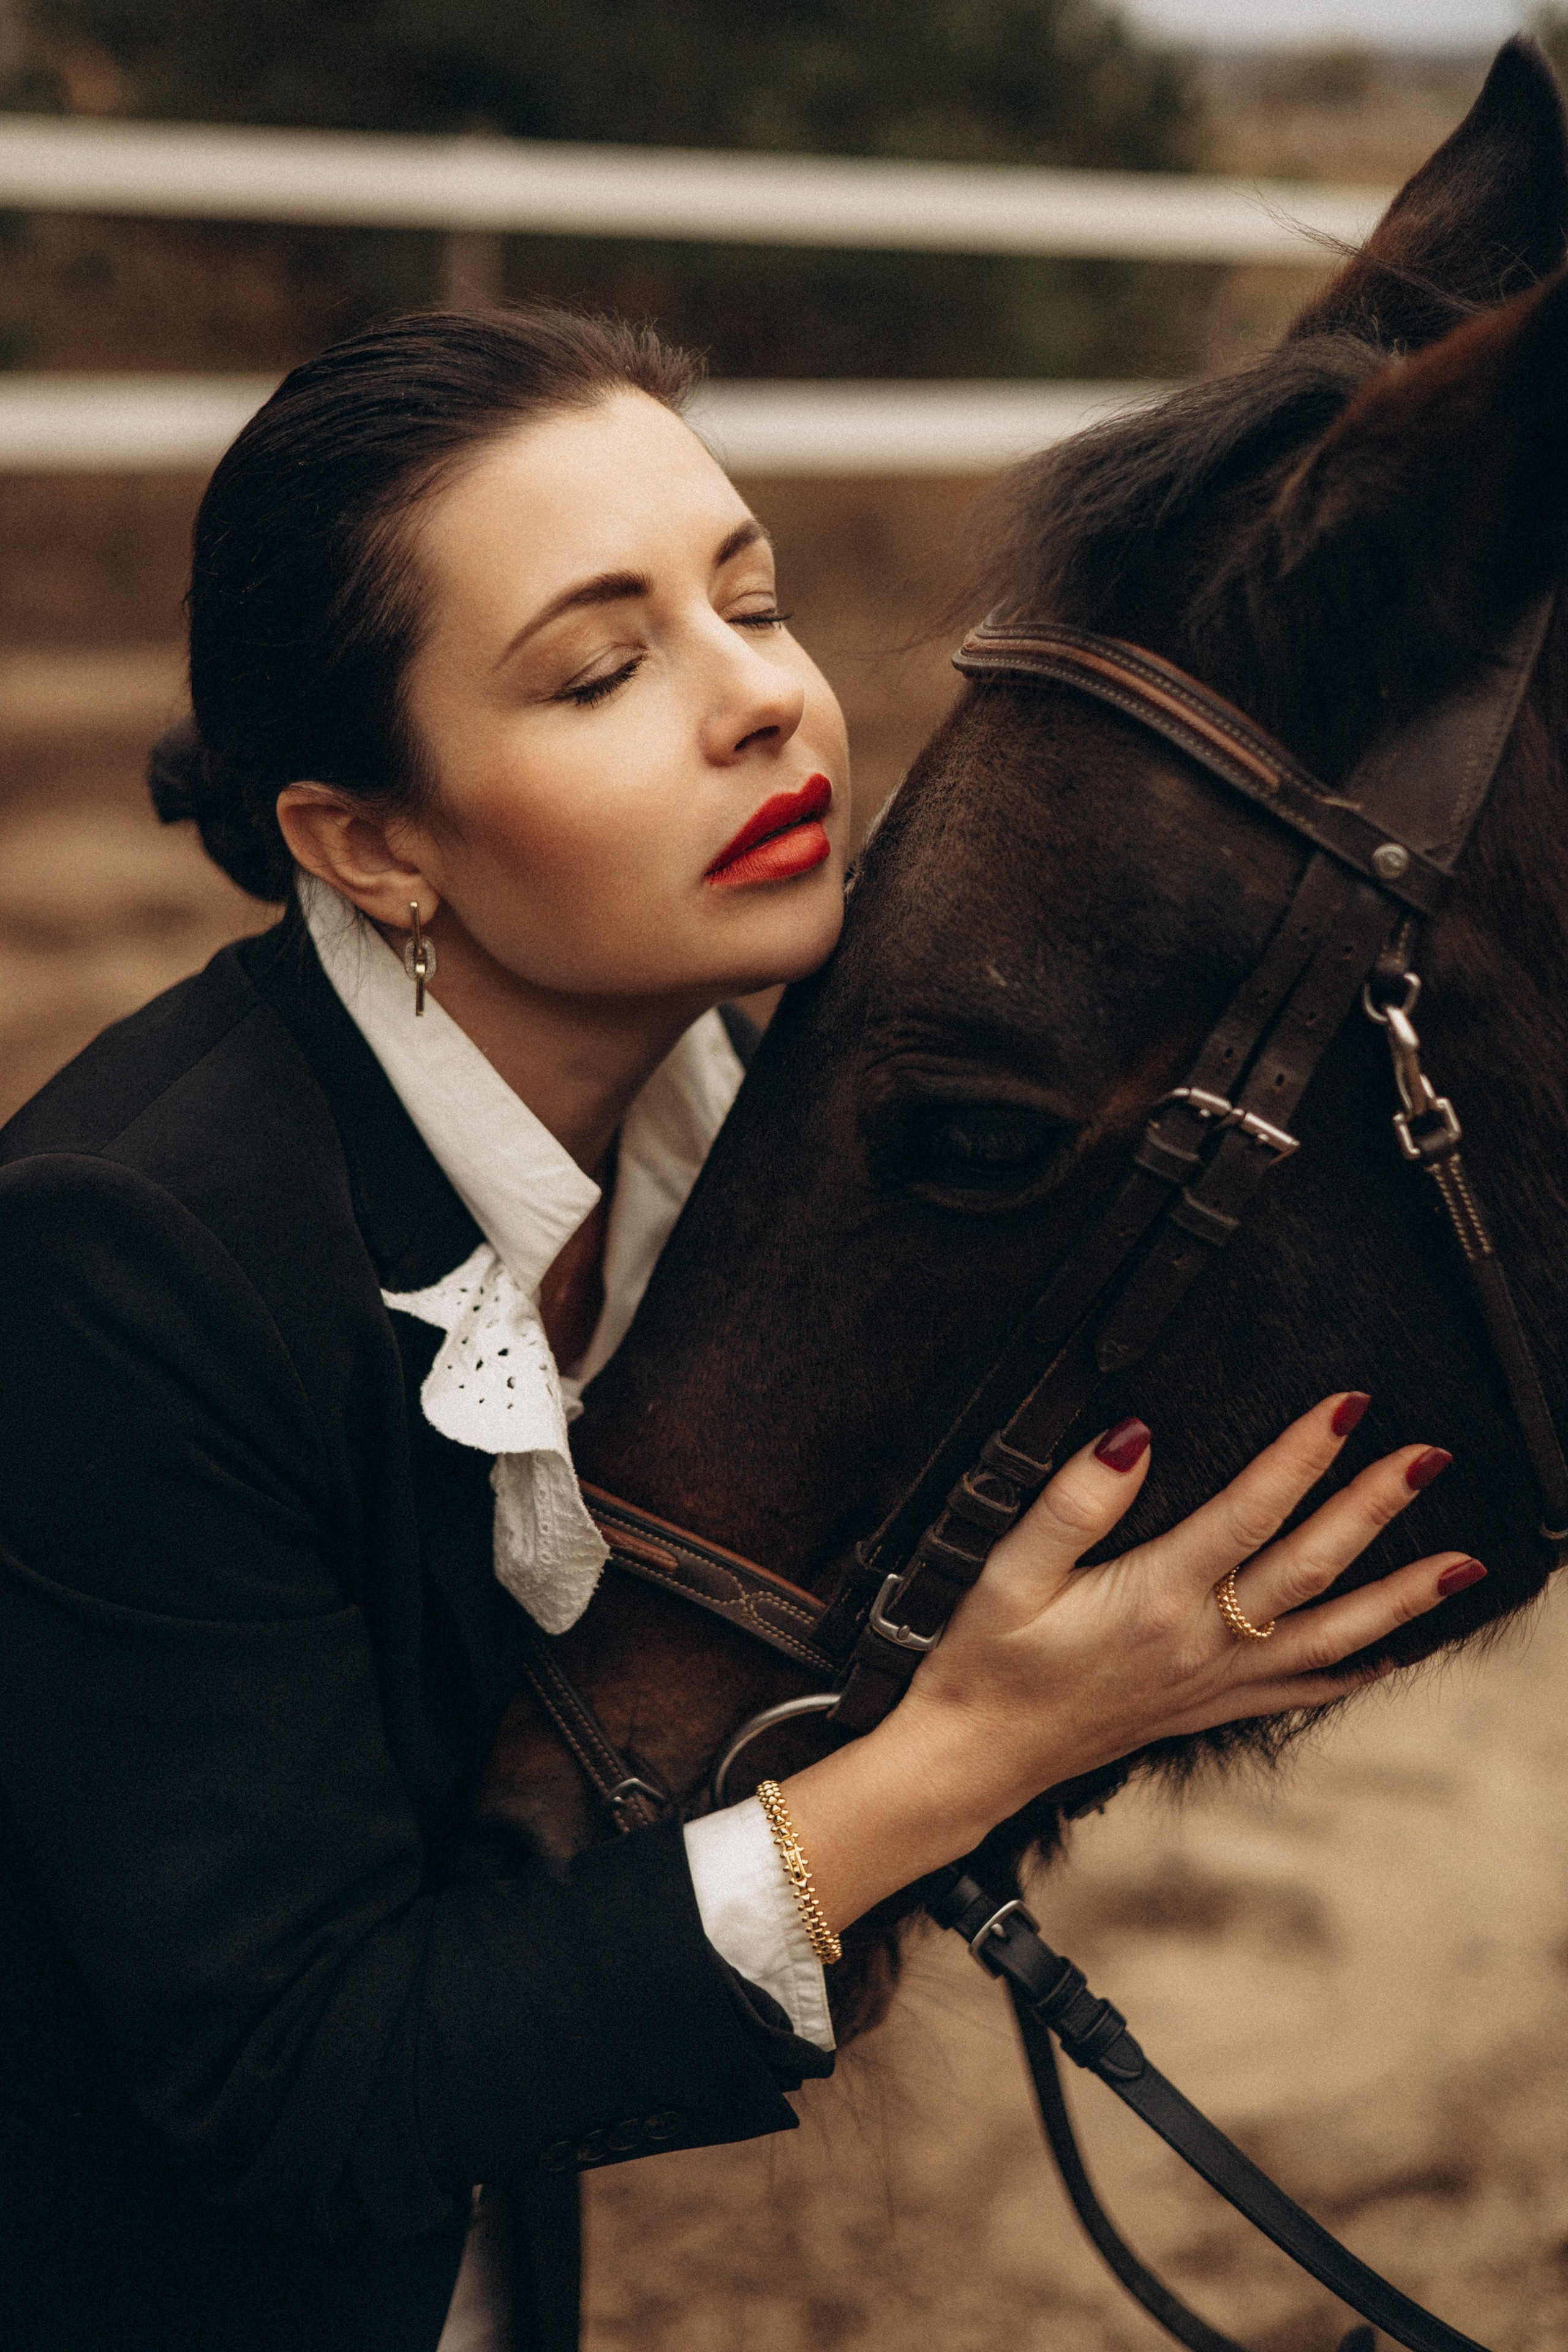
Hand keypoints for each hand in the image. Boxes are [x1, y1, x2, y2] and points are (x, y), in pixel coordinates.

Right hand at [783, 1394, 1479, 1932]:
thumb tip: (1133, 1435)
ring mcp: (1212, 1682)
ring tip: (1462, 1564)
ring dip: (1400, 1597)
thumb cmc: (985, 1663)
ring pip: (1328, 1635)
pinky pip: (1299, 1692)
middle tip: (1430, 1457)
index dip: (1301, 1454)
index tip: (1350, 1406)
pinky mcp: (1207, 1709)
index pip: (1249, 1513)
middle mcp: (1199, 1642)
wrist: (976, 1760)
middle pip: (1309, 1566)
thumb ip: (1073, 1503)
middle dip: (1375, 1508)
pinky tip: (1392, 1652)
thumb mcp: (1008, 1572)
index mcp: (1153, 1597)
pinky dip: (1353, 1671)